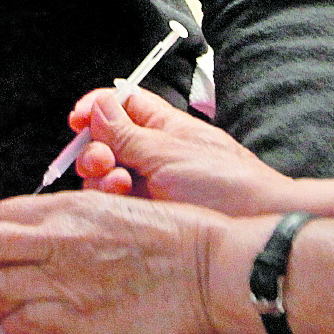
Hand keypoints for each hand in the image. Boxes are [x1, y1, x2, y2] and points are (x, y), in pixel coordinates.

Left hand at [0, 190, 223, 333]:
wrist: (209, 270)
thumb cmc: (174, 235)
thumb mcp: (114, 206)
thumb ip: (73, 218)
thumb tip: (46, 231)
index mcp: (67, 207)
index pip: (0, 216)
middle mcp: (56, 240)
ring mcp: (64, 282)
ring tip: (8, 307)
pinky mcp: (77, 322)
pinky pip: (23, 326)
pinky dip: (19, 326)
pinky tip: (31, 326)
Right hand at [72, 90, 294, 215]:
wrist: (256, 230)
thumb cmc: (226, 184)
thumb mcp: (170, 154)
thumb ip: (128, 133)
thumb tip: (99, 103)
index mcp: (164, 126)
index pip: (122, 105)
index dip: (97, 108)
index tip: (77, 119)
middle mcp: (153, 154)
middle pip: (106, 142)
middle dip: (94, 148)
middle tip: (100, 159)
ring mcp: (150, 185)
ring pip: (107, 174)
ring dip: (101, 176)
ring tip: (116, 183)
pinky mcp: (148, 215)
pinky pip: (116, 203)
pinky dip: (110, 200)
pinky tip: (119, 202)